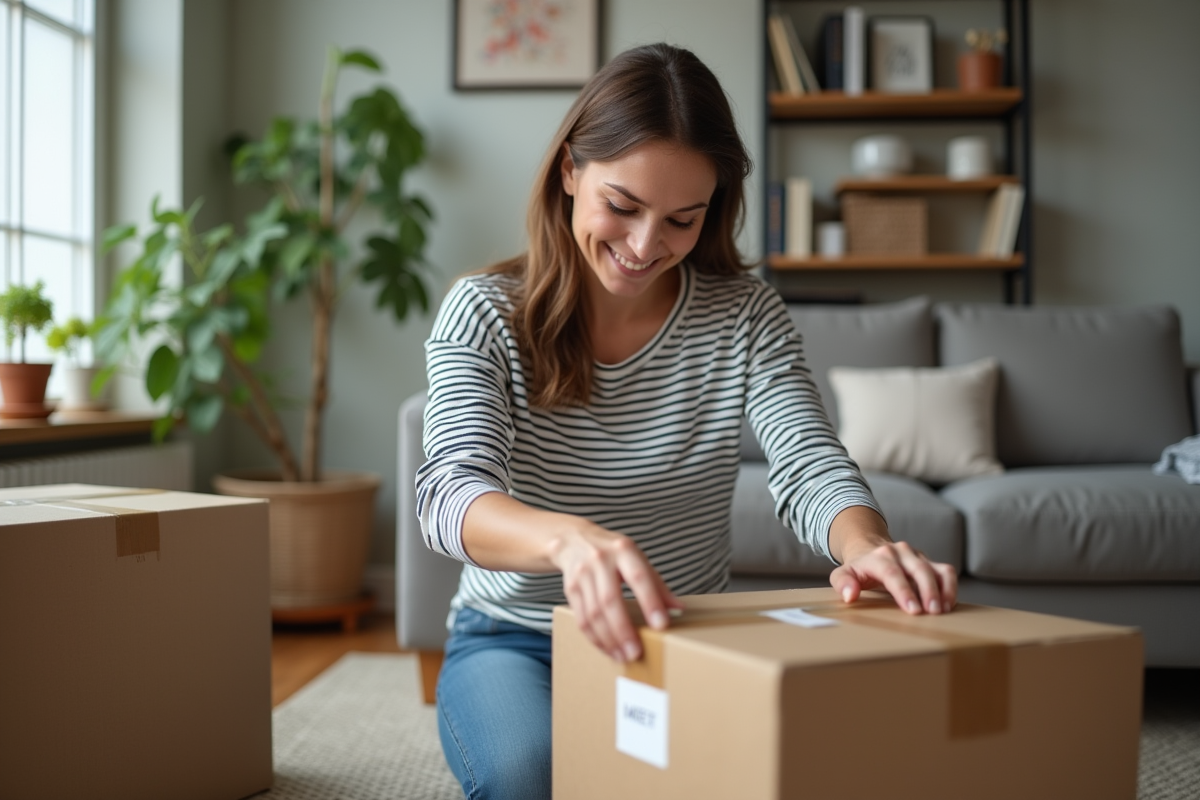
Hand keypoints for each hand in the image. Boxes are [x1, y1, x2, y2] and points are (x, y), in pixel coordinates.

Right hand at [548, 521, 683, 661]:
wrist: (573, 540)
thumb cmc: (613, 553)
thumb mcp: (636, 558)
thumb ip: (657, 583)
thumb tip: (679, 608)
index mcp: (623, 550)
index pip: (639, 577)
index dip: (650, 602)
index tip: (662, 625)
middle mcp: (600, 560)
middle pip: (610, 600)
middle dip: (623, 630)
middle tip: (636, 652)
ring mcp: (582, 574)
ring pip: (593, 613)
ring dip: (609, 639)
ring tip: (624, 656)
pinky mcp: (570, 589)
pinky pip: (581, 619)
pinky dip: (595, 638)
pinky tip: (608, 649)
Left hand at [827, 506, 956, 614]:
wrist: (869, 548)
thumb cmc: (859, 568)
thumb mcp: (843, 574)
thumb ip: (843, 583)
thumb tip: (850, 596)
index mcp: (878, 556)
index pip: (892, 572)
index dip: (904, 591)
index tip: (913, 610)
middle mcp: (900, 552)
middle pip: (919, 570)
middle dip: (928, 592)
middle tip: (932, 613)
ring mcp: (917, 556)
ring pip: (937, 569)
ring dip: (944, 590)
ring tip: (943, 610)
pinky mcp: (928, 561)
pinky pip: (946, 571)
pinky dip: (951, 587)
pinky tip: (948, 604)